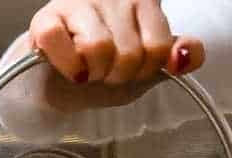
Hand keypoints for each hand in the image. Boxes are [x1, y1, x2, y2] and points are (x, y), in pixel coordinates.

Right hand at [29, 0, 203, 83]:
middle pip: (130, 53)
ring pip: (98, 48)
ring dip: (93, 73)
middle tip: (106, 73)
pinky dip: (67, 65)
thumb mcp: (149, 61)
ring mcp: (78, 3)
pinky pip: (58, 42)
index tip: (133, 69)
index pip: (160, 47)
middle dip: (117, 76)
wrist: (61, 77)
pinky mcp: (46, 17)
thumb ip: (178, 55)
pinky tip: (71, 69)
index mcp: (144, 0)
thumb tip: (185, 57)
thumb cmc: (107, 64)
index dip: (146, 70)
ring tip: (89, 71)